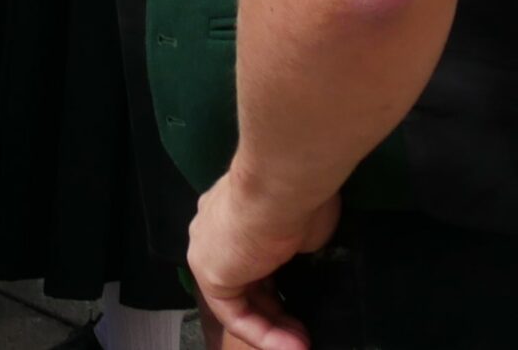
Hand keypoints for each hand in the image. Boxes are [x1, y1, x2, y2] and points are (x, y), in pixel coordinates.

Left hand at [188, 160, 339, 349]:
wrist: (282, 183)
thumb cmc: (299, 195)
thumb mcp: (303, 225)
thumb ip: (295, 244)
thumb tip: (299, 255)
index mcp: (233, 209)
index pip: (254, 256)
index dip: (282, 286)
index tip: (309, 302)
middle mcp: (213, 228)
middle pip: (247, 281)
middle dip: (279, 313)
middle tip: (307, 332)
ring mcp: (208, 248)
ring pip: (240, 299)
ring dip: (274, 328)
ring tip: (303, 344)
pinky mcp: (208, 272)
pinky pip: (234, 312)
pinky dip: (263, 333)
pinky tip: (291, 345)